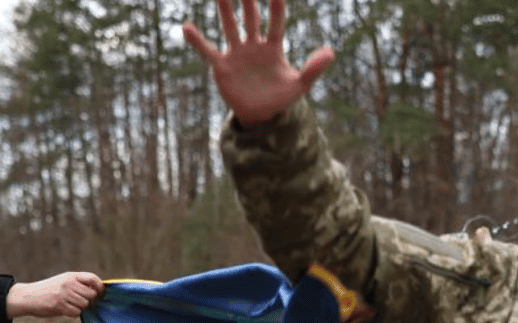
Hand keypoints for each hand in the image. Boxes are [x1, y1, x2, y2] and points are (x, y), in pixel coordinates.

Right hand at [7, 272, 103, 318]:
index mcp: (71, 276)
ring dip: (80, 308)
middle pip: (92, 294)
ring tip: (70, 305)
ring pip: (85, 304)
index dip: (100, 287)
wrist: (27, 296)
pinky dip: (73, 314)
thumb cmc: (48, 290)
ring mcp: (64, 294)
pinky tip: (66, 310)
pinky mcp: (59, 305)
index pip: (93, 278)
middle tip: (81, 302)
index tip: (100, 293)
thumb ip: (78, 284)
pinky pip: (76, 313)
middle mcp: (68, 284)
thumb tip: (97, 292)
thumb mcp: (63, 281)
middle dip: (90, 300)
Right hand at [183, 0, 334, 126]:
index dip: (277, 7)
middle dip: (248, 0)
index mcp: (273, 48)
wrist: (261, 115)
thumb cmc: (281, 97)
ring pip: (230, 27)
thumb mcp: (300, 85)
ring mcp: (237, 54)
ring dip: (226, 10)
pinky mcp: (222, 66)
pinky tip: (186, 27)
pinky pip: (208, 50)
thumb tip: (331, 52)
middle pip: (251, 18)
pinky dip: (198, 41)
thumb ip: (313, 68)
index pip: (277, 22)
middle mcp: (254, 46)